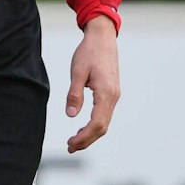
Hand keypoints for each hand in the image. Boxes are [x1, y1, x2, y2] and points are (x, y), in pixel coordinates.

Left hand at [65, 14, 119, 152]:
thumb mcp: (77, 71)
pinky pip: (105, 114)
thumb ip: (74, 94)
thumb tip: (71, 115)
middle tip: (69, 147)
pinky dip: (94, 125)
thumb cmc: (88, 52)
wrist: (103, 37)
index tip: (71, 144)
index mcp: (106, 93)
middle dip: (86, 140)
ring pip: (104, 122)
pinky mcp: (112, 93)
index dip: (84, 137)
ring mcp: (114, 95)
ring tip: (74, 141)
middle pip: (102, 127)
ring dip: (90, 134)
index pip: (96, 124)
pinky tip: (83, 127)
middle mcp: (113, 97)